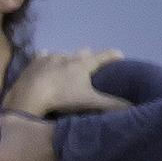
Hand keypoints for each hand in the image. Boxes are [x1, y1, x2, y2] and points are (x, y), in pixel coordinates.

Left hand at [0, 46, 124, 118]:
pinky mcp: (32, 63)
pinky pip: (41, 55)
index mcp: (84, 63)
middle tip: (89, 66)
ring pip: (63, 53)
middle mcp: (68, 56)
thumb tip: (133, 107)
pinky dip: (45, 58)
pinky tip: (44, 62)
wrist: (28, 97)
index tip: (119, 56)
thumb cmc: (62, 99)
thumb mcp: (90, 102)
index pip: (104, 55)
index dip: (113, 56)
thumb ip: (112, 105)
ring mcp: (49, 57)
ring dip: (66, 58)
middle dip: (88, 57)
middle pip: (83, 53)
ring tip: (67, 67)